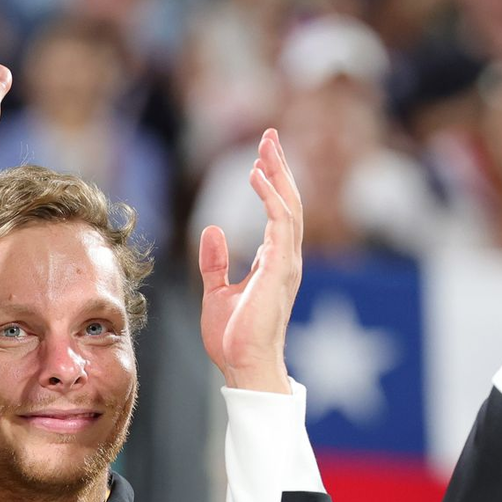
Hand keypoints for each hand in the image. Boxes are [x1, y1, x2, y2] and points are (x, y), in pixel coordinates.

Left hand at [198, 129, 301, 392]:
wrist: (244, 365)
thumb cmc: (234, 338)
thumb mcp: (217, 291)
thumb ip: (215, 261)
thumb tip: (212, 229)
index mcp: (273, 264)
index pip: (277, 214)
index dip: (271, 183)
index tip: (260, 157)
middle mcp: (285, 260)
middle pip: (288, 203)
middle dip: (280, 168)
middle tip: (270, 136)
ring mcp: (286, 264)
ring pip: (289, 207)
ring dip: (278, 174)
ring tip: (266, 146)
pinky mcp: (280, 269)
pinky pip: (280, 223)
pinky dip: (270, 196)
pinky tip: (257, 174)